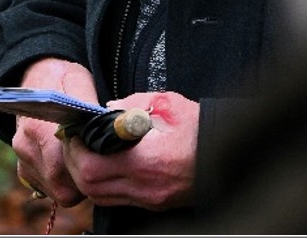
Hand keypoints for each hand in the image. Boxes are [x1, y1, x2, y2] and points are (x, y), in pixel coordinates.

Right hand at [13, 58, 95, 205]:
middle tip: (100, 163)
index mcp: (39, 130)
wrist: (34, 77)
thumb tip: (106, 123)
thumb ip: (88, 107)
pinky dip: (63, 182)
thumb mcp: (77, 83)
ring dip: (75, 183)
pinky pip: (48, 189)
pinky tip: (71, 163)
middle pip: (62, 186)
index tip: (104, 162)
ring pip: (56, 191)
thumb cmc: (61, 81)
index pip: (65, 170)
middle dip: (84, 181)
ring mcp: (23, 159)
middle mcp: (26, 147)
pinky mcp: (23, 168)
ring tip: (86, 159)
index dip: (89, 171)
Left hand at [62, 91, 197, 209]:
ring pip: (100, 197)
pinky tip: (103, 166)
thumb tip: (102, 111)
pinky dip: (102, 185)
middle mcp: (146, 186)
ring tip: (84, 153)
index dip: (74, 150)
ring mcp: (151, 198)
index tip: (72, 133)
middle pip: (89, 186)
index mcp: (147, 161)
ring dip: (85, 177)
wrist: (234, 152)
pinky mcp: (156, 202)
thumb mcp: (164, 104)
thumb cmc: (200, 127)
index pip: (91, 166)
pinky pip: (117, 199)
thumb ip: (128, 106)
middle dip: (74, 163)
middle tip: (73, 143)